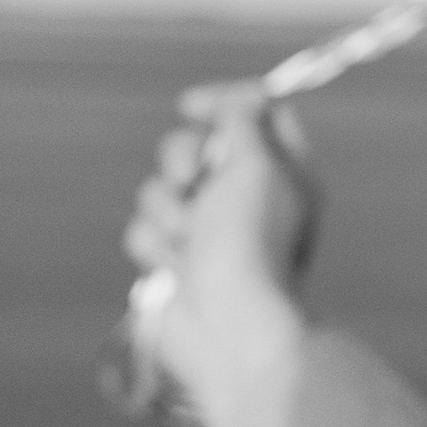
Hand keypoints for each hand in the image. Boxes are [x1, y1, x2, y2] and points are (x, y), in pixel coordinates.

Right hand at [120, 84, 317, 426]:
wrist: (227, 324)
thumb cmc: (251, 242)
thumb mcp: (259, 164)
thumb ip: (243, 121)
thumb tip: (231, 108)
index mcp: (284, 172)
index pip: (253, 114)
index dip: (220, 103)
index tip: (189, 106)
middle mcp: (247, 199)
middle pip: (193, 147)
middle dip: (183, 162)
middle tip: (196, 184)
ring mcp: (208, 232)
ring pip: (158, 190)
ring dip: (169, 211)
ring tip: (191, 242)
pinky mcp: (175, 262)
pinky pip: (143, 230)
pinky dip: (156, 246)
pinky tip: (177, 270)